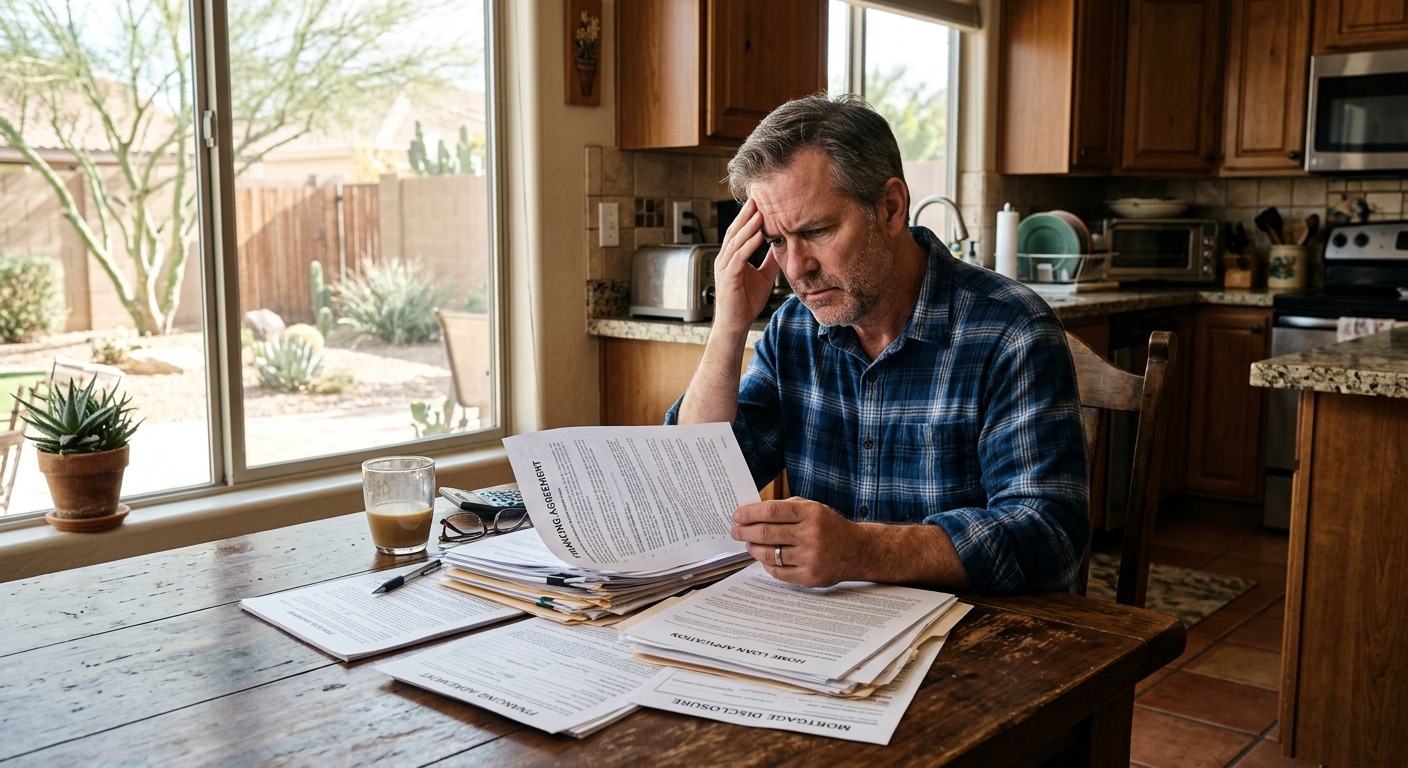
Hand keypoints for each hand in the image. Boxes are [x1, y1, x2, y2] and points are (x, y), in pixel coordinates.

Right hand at [713, 198, 779, 335]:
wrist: (735, 326)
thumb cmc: (746, 303)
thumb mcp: (763, 276)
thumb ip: (769, 261)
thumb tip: (781, 246)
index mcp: (731, 258)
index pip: (738, 232)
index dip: (747, 217)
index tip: (760, 202)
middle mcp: (724, 260)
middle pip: (734, 232)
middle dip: (745, 215)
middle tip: (757, 198)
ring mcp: (724, 269)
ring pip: (735, 242)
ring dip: (748, 227)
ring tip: (760, 212)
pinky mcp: (728, 279)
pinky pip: (738, 258)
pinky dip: (749, 245)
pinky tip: (759, 235)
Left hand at [730, 497, 860, 587]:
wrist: (857, 550)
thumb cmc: (829, 527)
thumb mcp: (813, 508)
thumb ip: (786, 508)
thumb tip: (753, 513)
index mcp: (811, 513)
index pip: (771, 511)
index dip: (750, 513)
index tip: (737, 516)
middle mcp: (811, 535)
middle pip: (766, 533)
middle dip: (744, 532)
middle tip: (735, 531)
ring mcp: (811, 558)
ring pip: (769, 554)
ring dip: (753, 549)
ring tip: (749, 544)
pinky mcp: (810, 577)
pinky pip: (778, 572)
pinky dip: (766, 564)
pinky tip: (764, 558)